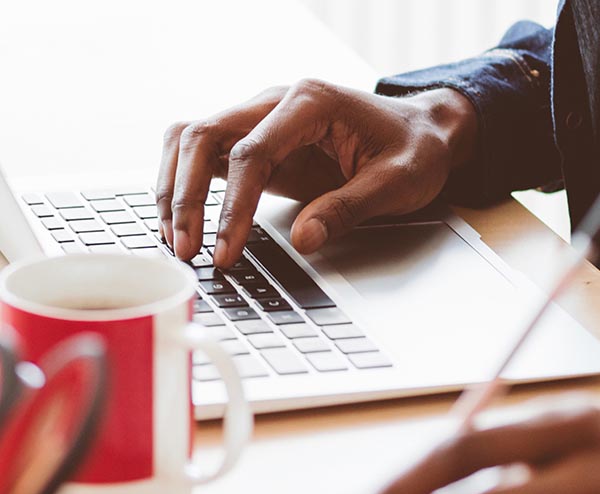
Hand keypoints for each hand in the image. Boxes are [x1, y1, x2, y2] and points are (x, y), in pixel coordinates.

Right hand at [156, 80, 476, 267]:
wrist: (419, 131)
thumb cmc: (412, 150)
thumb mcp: (396, 182)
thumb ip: (347, 208)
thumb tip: (303, 240)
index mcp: (310, 103)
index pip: (251, 153)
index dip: (232, 206)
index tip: (226, 249)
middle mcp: (275, 104)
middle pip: (203, 136)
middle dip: (185, 196)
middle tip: (187, 248)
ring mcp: (261, 120)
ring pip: (191, 140)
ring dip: (174, 188)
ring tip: (175, 238)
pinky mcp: (257, 142)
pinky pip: (206, 155)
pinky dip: (186, 185)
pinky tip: (185, 220)